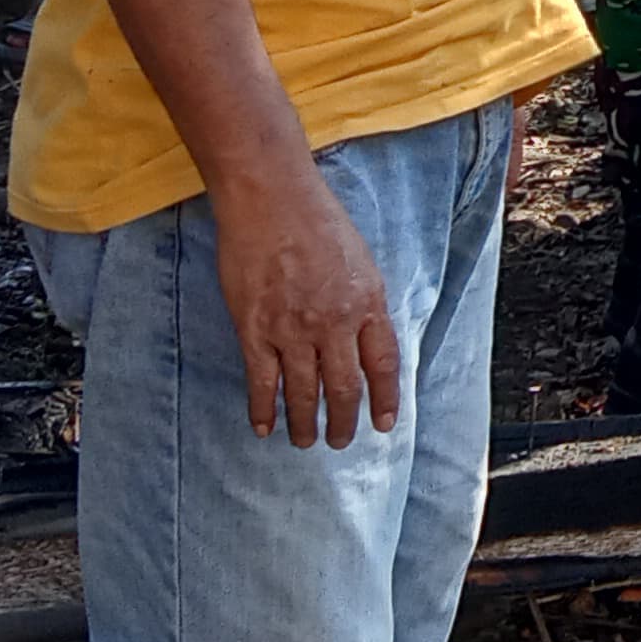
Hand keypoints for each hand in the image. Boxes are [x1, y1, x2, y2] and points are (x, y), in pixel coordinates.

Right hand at [207, 161, 400, 447]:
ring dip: (306, 423)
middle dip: (343, 421)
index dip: (385, 399)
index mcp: (367, 304)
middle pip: (343, 388)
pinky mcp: (255, 329)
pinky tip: (265, 427)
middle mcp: (334, 323)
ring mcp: (293, 329)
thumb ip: (364, 302)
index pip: (382, 365)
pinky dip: (264, 409)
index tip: (384, 424)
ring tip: (306, 442)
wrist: (272, 199)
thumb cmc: (318, 221)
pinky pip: (262, 381)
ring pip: (303, 392)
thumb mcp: (360, 261)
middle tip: (339, 442)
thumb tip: (366, 338)